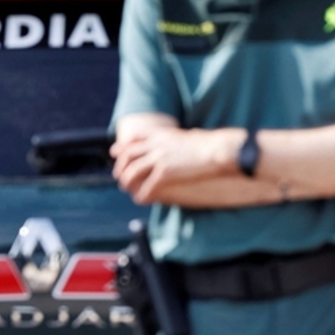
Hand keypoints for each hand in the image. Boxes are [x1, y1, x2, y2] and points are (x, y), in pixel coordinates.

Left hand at [111, 127, 234, 204]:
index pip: (135, 139)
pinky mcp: (165, 173)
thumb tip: (193, 135)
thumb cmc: (213, 144)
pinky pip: (146, 187)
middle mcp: (157, 145)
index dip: (123, 146)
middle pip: (129, 155)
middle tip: (119, 176)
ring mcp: (159, 158)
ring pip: (132, 172)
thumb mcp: (194, 135)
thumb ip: (186, 136)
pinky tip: (142, 200)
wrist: (218, 150)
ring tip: (129, 190)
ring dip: (127, 182)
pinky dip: (141, 195)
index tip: (115, 152)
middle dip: (121, 166)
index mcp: (163, 135)